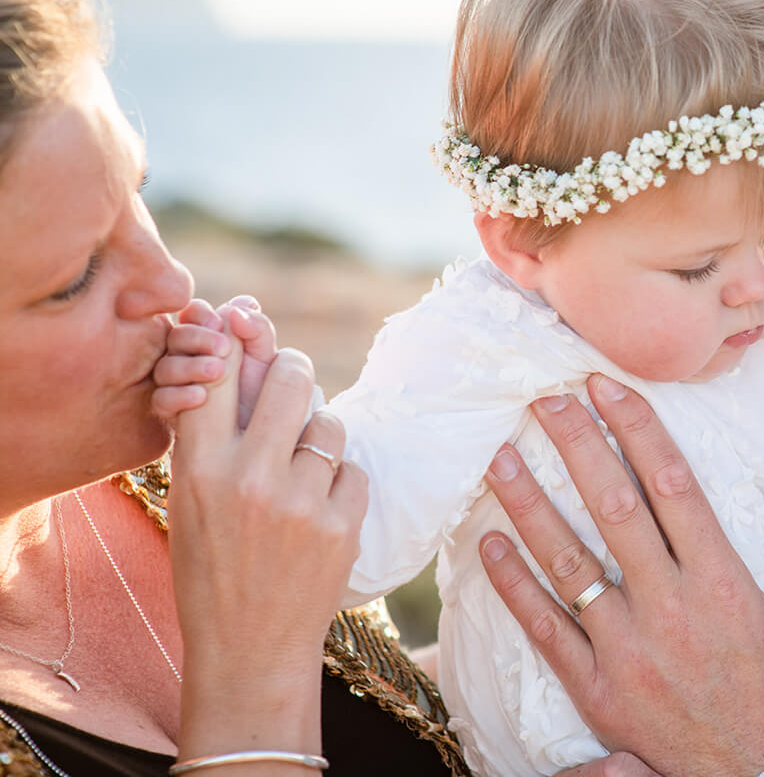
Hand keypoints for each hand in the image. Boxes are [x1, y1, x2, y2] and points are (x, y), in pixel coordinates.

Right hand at [152, 295, 276, 428]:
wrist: (266, 427)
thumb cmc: (264, 385)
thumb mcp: (266, 354)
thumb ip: (257, 326)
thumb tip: (239, 306)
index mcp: (208, 335)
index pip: (192, 313)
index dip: (201, 314)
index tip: (219, 323)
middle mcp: (186, 355)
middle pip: (175, 337)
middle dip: (198, 338)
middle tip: (224, 348)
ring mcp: (175, 383)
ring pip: (166, 368)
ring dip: (190, 366)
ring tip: (219, 371)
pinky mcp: (171, 411)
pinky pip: (161, 400)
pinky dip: (179, 396)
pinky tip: (201, 396)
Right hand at [167, 317, 367, 757]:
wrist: (248, 648)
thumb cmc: (212, 564)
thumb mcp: (192, 497)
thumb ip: (214, 427)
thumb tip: (239, 334)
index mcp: (198, 469)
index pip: (220, 372)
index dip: (235, 343)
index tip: (243, 333)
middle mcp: (249, 478)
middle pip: (294, 374)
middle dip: (296, 371)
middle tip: (293, 384)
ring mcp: (301, 502)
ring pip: (330, 421)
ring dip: (319, 434)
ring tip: (299, 470)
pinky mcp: (343, 524)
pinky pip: (352, 467)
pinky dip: (339, 480)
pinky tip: (318, 509)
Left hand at [479, 374, 763, 776]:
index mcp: (724, 583)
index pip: (673, 485)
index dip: (637, 429)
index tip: (606, 387)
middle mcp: (670, 609)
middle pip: (613, 509)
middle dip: (576, 447)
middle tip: (545, 400)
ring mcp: (629, 652)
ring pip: (569, 564)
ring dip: (531, 506)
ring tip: (500, 459)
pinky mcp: (600, 692)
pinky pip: (547, 631)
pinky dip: (515, 587)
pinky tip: (490, 546)